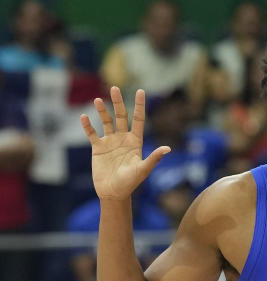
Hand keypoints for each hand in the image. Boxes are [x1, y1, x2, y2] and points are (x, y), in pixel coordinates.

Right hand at [80, 87, 169, 201]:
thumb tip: (168, 149)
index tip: (141, 91)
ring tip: (98, 100)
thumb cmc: (130, 183)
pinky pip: (92, 133)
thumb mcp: (143, 169)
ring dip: (102, 111)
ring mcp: (110, 142)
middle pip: (122, 116)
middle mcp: (123, 139)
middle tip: (115, 88)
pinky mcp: (98, 148)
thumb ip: (154, 158)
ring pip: (106, 122)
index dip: (140, 106)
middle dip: (119, 103)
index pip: (139, 120)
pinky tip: (84, 117)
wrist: (113, 192)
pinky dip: (88, 126)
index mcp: (136, 142)